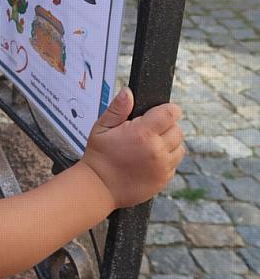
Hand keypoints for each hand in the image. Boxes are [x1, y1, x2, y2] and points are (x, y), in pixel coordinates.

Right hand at [81, 87, 184, 208]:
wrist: (99, 187)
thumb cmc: (99, 156)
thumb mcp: (102, 127)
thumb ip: (118, 108)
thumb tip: (128, 91)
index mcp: (143, 133)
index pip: (171, 113)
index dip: (167, 110)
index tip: (159, 113)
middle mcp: (157, 149)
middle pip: (178, 130)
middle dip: (166, 127)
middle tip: (149, 131)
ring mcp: (162, 166)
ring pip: (180, 147)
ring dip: (169, 144)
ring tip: (150, 146)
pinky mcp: (164, 179)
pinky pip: (174, 164)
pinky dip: (166, 160)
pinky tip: (149, 160)